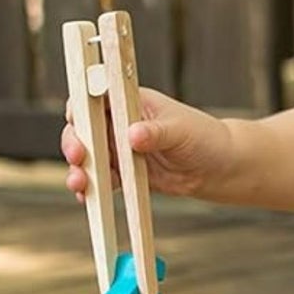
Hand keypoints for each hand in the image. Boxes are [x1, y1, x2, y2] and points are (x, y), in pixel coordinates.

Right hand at [62, 87, 234, 201]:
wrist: (219, 168)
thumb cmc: (204, 138)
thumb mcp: (181, 131)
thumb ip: (156, 133)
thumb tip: (133, 135)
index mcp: (131, 100)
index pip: (95, 96)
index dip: (80, 106)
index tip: (76, 120)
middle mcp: (120, 122)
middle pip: (84, 128)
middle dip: (75, 141)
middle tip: (78, 156)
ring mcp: (119, 148)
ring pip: (88, 156)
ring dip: (79, 168)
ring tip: (80, 183)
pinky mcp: (124, 172)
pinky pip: (101, 179)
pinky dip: (92, 187)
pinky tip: (86, 197)